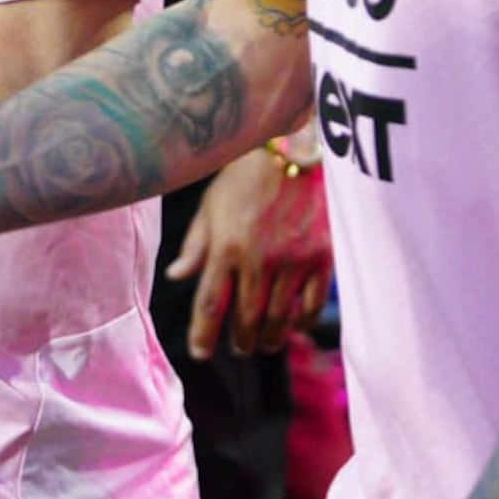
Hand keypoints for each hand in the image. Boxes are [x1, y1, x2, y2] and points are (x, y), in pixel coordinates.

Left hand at [164, 147, 330, 357]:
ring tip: (266, 343)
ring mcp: (293, 260)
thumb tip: (176, 276)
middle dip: (241, 341)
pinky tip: (295, 324)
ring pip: (279, 319)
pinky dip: (302, 322)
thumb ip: (196, 244)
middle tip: (240, 347)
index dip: (203, 336)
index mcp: (226, 246)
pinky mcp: (322, 257)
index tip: (201, 352)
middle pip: (246, 320)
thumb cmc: (247, 173)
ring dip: (270, 338)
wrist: (297, 146)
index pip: (210, 305)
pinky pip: (312, 305)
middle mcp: (258, 259)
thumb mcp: (212, 203)